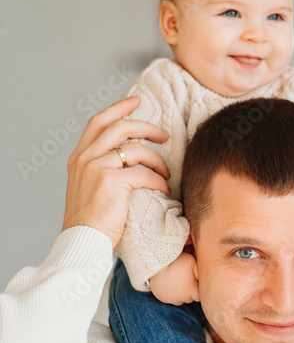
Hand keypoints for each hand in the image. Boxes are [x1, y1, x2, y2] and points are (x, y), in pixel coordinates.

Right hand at [62, 96, 170, 247]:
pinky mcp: (111, 182)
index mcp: (79, 157)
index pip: (99, 121)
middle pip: (120, 127)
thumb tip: (126, 156)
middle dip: (147, 127)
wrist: (82, 240)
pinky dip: (158, 180)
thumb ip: (100, 168)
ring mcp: (97, 168)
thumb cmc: (90, 220)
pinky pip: (144, 173)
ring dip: (157, 159)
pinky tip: (164, 189)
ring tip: (166, 172)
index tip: (136, 101)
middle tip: (164, 135)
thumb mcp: (87, 186)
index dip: (119, 108)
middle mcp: (86, 158)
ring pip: (136, 149)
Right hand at [149, 251, 199, 304]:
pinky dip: (173, 294)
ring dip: (183, 294)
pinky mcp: (162, 298)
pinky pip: (172, 299)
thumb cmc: (176, 261)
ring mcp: (171, 299)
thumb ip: (201, 271)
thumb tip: (207, 276)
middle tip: (188, 279)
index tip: (196, 280)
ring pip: (182, 300)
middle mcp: (182, 298)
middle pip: (191, 298)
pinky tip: (172, 285)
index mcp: (191, 291)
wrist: (155, 263)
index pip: (200, 295)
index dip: (199, 287)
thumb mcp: (192, 262)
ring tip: (180, 282)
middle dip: (192, 291)